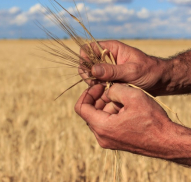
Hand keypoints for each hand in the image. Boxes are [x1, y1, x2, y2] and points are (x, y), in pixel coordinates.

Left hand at [74, 84, 190, 164]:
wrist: (166, 141)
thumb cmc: (152, 120)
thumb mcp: (133, 96)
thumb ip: (114, 89)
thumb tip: (107, 91)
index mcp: (102, 127)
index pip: (81, 107)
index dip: (87, 93)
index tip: (99, 86)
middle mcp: (101, 137)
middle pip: (90, 112)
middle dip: (99, 98)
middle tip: (112, 89)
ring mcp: (108, 141)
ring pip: (99, 117)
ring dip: (107, 105)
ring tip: (123, 99)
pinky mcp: (115, 141)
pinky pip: (107, 124)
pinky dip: (112, 113)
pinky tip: (126, 108)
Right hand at [79, 40, 171, 95]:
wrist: (160, 81)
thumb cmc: (149, 71)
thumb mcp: (132, 71)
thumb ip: (112, 70)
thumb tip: (93, 69)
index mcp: (111, 48)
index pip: (88, 49)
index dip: (85, 60)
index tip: (90, 73)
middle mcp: (106, 57)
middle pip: (86, 63)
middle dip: (88, 74)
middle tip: (97, 84)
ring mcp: (107, 69)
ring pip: (90, 74)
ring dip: (94, 82)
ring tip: (105, 88)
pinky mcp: (109, 78)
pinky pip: (97, 82)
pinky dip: (99, 87)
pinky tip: (107, 91)